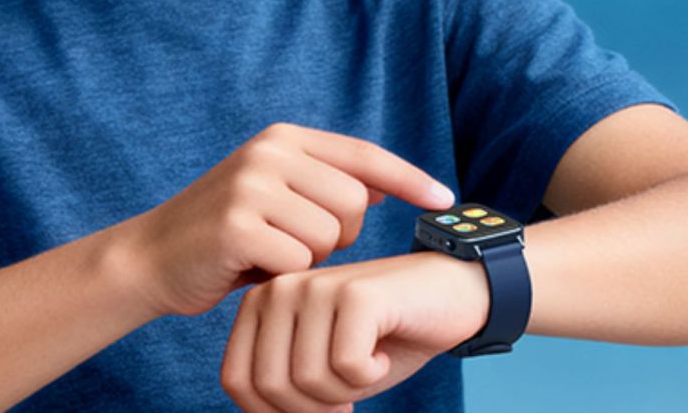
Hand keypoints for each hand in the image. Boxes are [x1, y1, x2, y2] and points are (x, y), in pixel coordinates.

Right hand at [120, 122, 454, 316]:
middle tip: (296, 242)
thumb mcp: (275, 193)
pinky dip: (283, 274)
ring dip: (308, 257)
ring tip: (269, 252)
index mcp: (282, 139)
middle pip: (353, 203)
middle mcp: (268, 153)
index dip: (409, 178)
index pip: (363, 155)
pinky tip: (252, 267)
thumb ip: (322, 183)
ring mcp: (251, 186)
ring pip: (330, 236)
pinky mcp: (237, 225)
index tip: (444, 199)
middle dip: (340, 236)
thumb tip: (380, 185)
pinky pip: (298, 261)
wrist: (154, 257)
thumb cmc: (227, 232)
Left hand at [220, 252, 489, 412]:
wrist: (449, 296)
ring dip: (346, 392)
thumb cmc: (382, 339)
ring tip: (367, 363)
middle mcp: (279, 289)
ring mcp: (316, 286)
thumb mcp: (319, 370)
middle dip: (314, 408)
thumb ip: (280, 391)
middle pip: (271, 386)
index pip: (238, 382)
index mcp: (260, 305)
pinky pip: (348, 366)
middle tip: (349, 390)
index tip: (318, 405)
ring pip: (309, 380)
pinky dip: (372, 374)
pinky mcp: (356, 294)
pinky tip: (384, 350)